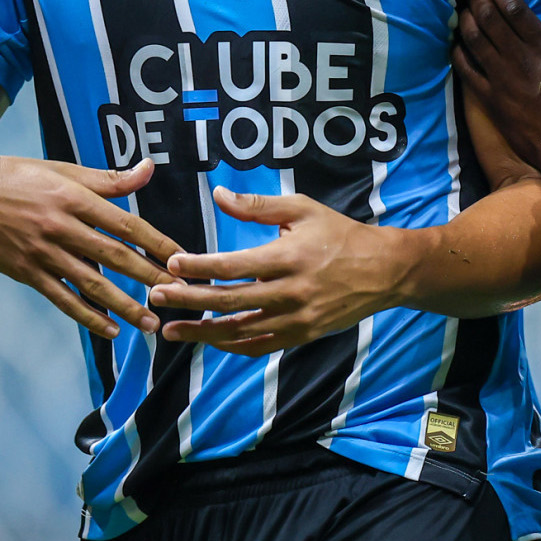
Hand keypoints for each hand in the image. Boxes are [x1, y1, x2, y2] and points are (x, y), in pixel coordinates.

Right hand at [0, 155, 180, 338]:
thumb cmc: (18, 178)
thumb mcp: (63, 170)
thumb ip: (108, 179)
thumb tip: (149, 168)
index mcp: (74, 198)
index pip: (126, 223)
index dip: (157, 242)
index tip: (182, 258)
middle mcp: (60, 227)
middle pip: (114, 256)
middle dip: (150, 278)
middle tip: (178, 295)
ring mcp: (42, 253)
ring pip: (91, 284)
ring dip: (123, 305)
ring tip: (150, 323)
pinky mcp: (26, 273)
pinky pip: (62, 299)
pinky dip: (87, 316)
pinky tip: (110, 330)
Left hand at [150, 188, 420, 355]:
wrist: (384, 271)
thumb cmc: (340, 234)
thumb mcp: (303, 210)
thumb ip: (258, 205)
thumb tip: (217, 194)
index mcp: (289, 257)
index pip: (234, 265)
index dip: (200, 266)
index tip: (171, 264)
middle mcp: (291, 292)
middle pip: (230, 301)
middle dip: (188, 300)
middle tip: (156, 297)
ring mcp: (297, 319)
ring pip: (240, 331)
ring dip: (202, 332)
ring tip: (169, 330)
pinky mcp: (302, 336)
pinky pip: (259, 346)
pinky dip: (231, 345)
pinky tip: (208, 340)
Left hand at [452, 0, 540, 170]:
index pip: (514, 7)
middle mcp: (519, 58)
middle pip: (488, 18)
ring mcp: (500, 79)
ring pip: (473, 39)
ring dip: (465, 19)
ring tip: (464, 8)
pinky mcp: (489, 99)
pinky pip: (466, 70)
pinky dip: (458, 52)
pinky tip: (457, 43)